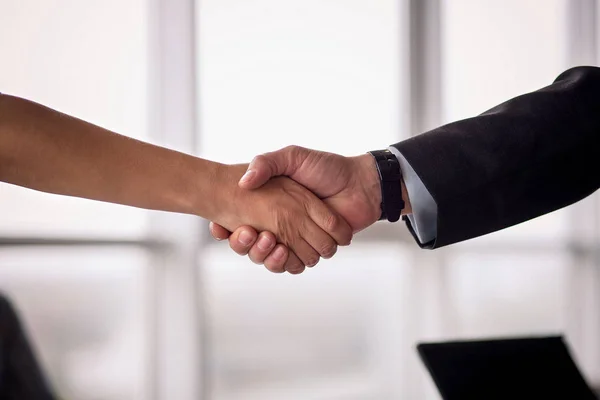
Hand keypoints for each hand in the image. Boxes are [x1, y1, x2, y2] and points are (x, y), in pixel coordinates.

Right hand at [210, 146, 403, 271]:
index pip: (238, 221)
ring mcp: (294, 239)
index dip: (225, 228)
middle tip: (247, 232)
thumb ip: (266, 163)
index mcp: (269, 204)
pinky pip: (292, 266)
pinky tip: (283, 251)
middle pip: (248, 246)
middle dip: (243, 244)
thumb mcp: (293, 157)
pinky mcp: (310, 251)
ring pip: (267, 259)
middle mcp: (278, 224)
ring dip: (262, 255)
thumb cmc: (327, 168)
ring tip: (268, 240)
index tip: (219, 226)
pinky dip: (285, 262)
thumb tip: (243, 182)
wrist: (361, 185)